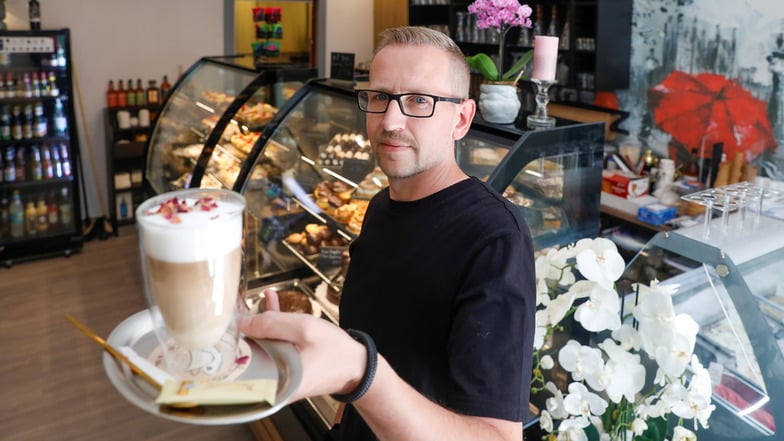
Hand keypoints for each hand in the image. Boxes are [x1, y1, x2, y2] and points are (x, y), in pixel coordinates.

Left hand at [239, 290, 365, 400]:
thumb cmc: (336, 352)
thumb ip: (273, 323)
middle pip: (250, 354)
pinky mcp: (285, 370)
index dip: (234, 339)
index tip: (229, 320)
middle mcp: (274, 383)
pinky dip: (273, 330)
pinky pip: (273, 348)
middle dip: (246, 328)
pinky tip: (271, 307)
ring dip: (261, 325)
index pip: (242, 361)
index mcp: (276, 379)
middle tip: (240, 306)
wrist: (357, 366)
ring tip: (259, 302)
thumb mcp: (304, 329)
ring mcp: (279, 377)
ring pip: (262, 348)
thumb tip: (243, 322)